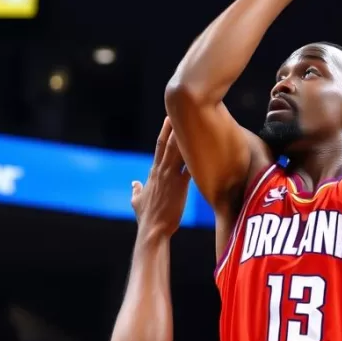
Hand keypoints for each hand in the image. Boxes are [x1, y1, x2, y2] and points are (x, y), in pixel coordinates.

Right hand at [131, 118, 191, 236]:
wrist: (152, 230)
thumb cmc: (146, 218)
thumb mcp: (137, 202)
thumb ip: (136, 191)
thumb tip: (133, 184)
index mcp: (153, 172)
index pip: (159, 147)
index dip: (165, 132)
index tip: (170, 118)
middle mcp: (161, 171)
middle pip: (169, 143)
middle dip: (175, 126)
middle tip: (182, 110)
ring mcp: (170, 177)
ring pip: (179, 151)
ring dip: (186, 135)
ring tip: (195, 120)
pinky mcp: (180, 185)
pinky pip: (191, 167)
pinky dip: (198, 157)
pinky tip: (207, 147)